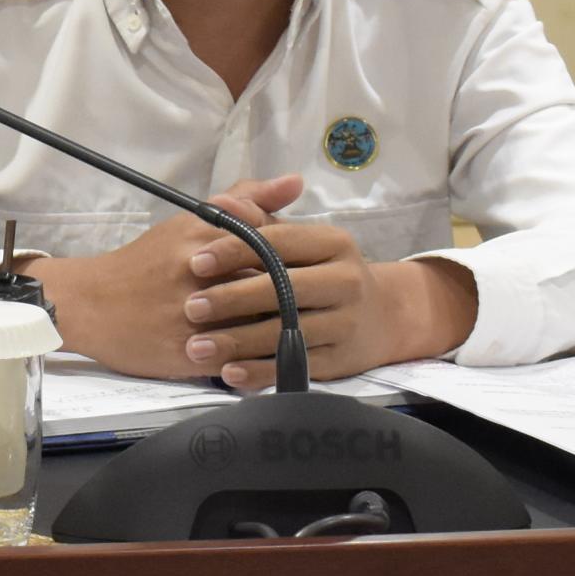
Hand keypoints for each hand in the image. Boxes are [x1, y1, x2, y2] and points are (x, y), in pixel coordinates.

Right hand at [26, 176, 307, 378]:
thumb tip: (294, 183)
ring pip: (259, 326)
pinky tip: (272, 358)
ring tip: (298, 330)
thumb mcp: (190, 221)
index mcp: (204, 238)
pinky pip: (239, 361)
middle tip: (314, 302)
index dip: (296, 258)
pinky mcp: (187, 353)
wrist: (91, 305)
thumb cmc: (146, 261)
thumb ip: (245, 199)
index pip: (273, 244)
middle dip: (297, 295)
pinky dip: (260, 362)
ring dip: (283, 331)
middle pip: (272, 284)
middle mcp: (199, 274)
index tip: (304, 267)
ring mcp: (193, 317)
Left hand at [179, 220, 477, 388]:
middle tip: (190, 307)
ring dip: (238, 341)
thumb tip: (220, 202)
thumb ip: (259, 219)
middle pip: (283, 289)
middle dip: (232, 299)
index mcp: (334, 243)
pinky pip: (295, 367)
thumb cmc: (325, 271)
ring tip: (197, 347)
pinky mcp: (342, 360)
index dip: (235, 251)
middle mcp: (346, 280)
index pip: (279, 242)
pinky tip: (228, 372)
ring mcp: (346, 323)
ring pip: (286, 332)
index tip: (195, 262)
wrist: (384, 316)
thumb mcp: (302, 241)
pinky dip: (259, 372)